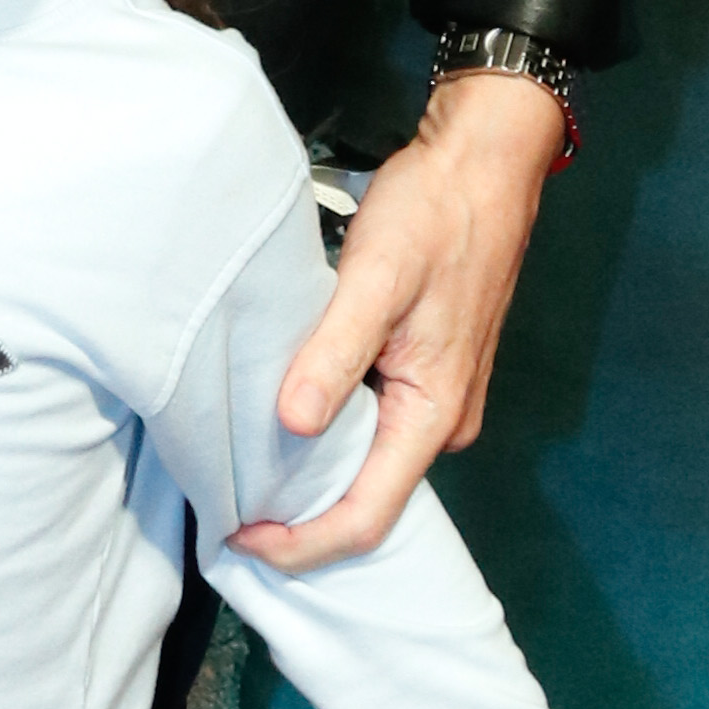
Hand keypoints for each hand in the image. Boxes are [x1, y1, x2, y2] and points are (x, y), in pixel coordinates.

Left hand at [235, 66, 569, 570]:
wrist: (483, 164)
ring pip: (365, 466)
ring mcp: (437, 400)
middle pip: (364, 502)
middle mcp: (441, 422)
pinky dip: (326, 436)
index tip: (241, 539)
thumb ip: (335, 353)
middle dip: (297, 519)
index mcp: (434, 411)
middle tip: (226, 510)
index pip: (366, 516)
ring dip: (309, 477)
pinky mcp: (424, 374)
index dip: (302, 543)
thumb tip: (296, 424)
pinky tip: (282, 418)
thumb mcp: (375, 278)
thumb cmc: (436, 214)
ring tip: (243, 469)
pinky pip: (371, 429)